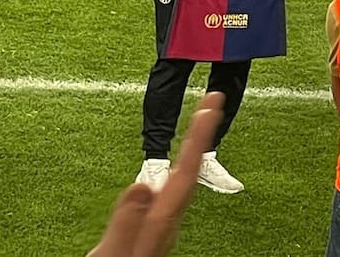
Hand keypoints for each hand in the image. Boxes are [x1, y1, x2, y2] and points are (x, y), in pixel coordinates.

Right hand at [86, 93, 223, 256]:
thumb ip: (126, 224)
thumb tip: (143, 184)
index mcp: (160, 225)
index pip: (186, 173)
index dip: (199, 137)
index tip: (212, 108)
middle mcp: (166, 225)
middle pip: (189, 172)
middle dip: (201, 136)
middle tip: (214, 102)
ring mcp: (160, 231)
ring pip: (182, 184)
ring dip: (192, 151)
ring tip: (202, 124)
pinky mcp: (150, 237)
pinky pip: (168, 196)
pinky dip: (175, 173)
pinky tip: (172, 173)